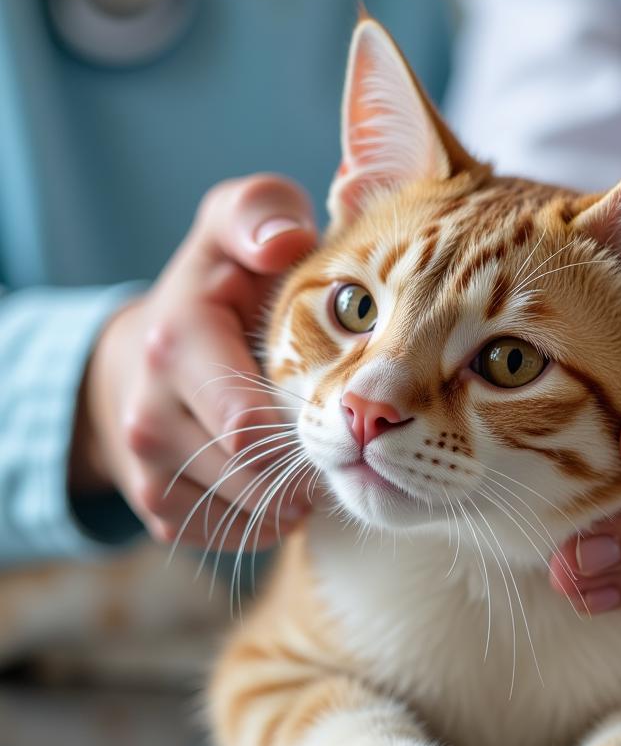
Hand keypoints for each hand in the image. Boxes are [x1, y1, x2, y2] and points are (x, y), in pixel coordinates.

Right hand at [71, 175, 317, 548]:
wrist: (144, 356)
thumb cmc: (214, 288)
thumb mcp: (231, 228)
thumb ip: (259, 212)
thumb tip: (286, 239)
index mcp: (176, 343)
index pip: (249, 422)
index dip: (312, 426)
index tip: (351, 407)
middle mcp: (149, 414)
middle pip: (254, 471)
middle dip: (310, 458)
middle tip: (345, 435)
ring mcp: (150, 471)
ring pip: (249, 509)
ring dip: (295, 489)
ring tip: (316, 453)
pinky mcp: (162, 512)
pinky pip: (234, 533)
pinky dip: (272, 514)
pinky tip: (284, 478)